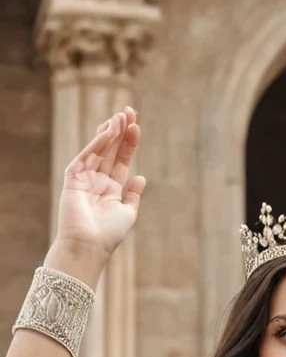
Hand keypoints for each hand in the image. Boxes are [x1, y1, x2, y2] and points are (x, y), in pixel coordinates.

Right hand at [53, 107, 145, 274]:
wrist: (89, 245)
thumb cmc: (109, 234)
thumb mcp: (128, 213)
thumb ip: (133, 195)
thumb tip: (142, 177)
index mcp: (112, 189)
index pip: (122, 160)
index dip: (129, 143)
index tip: (137, 126)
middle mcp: (98, 180)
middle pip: (111, 150)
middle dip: (120, 131)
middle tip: (129, 111)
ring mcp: (85, 177)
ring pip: (99, 150)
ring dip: (109, 133)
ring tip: (121, 116)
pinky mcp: (73, 178)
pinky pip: (86, 156)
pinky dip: (97, 144)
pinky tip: (108, 132)